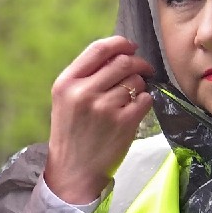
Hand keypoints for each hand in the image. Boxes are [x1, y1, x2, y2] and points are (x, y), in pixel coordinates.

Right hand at [43, 37, 154, 203]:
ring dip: (139, 86)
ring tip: (129, 99)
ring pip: (136, 81)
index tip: (130, 47)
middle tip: (142, 70)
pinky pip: (145, 99)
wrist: (73, 170)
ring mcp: (104, 108)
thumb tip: (120, 52)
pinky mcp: (123, 123)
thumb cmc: (72, 132)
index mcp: (66, 83)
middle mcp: (84, 93)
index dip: (120, 43)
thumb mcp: (66, 100)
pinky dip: (144, 102)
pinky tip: (133, 111)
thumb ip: (86, 76)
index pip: (98, 49)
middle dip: (137, 63)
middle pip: (122, 62)